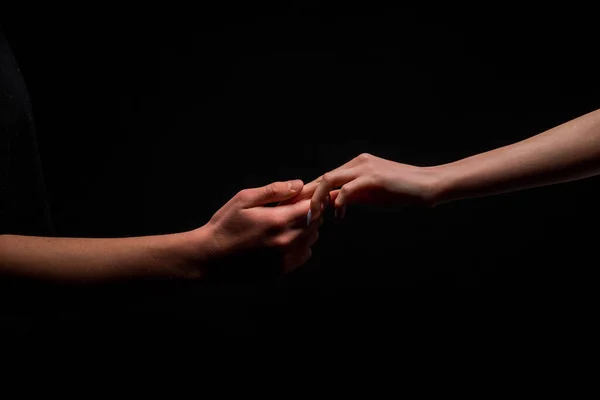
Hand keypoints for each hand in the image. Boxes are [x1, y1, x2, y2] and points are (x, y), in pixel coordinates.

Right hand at [196, 180, 322, 274]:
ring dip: (305, 228)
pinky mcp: (282, 270)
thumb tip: (299, 185)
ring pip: (312, 238)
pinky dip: (301, 244)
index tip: (303, 195)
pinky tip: (284, 239)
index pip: (313, 206)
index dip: (311, 198)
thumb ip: (274, 191)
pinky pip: (305, 254)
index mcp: (278, 221)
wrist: (209, 257)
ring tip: (285, 223)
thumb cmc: (225, 224)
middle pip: (315, 222)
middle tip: (292, 207)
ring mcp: (285, 258)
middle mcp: (286, 241)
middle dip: (309, 211)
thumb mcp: (244, 199)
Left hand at [280, 153, 441, 221]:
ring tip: (313, 217)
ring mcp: (365, 168)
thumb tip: (332, 204)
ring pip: (330, 180)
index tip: (298, 208)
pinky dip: (338, 204)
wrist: (428, 185)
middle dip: (306, 196)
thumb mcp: (372, 193)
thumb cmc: (402, 191)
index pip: (327, 177)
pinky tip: (338, 217)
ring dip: (318, 200)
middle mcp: (358, 162)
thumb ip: (352, 195)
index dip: (310, 193)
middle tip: (295, 214)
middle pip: (323, 177)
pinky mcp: (373, 178)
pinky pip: (346, 190)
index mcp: (357, 164)